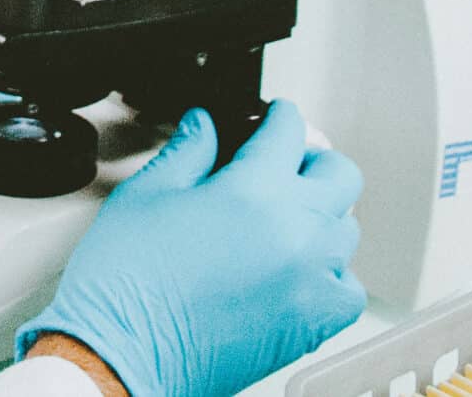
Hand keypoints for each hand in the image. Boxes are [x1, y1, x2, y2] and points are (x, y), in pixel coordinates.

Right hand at [18, 100, 366, 396]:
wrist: (124, 354)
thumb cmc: (127, 283)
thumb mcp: (146, 194)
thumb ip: (187, 150)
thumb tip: (205, 126)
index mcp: (255, 190)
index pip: (291, 129)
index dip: (276, 116)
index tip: (268, 119)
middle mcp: (296, 232)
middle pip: (340, 174)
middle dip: (312, 159)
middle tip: (281, 164)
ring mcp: (310, 281)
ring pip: (347, 230)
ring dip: (320, 215)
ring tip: (283, 219)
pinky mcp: (312, 325)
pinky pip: (347, 287)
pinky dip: (329, 273)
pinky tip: (294, 269)